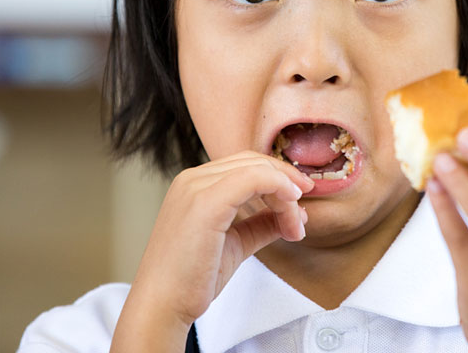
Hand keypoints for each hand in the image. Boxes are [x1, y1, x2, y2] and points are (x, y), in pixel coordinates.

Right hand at [110, 151, 313, 352]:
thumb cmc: (190, 279)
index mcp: (194, 185)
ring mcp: (196, 187)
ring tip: (296, 225)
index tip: (299, 200)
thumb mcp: (234, 244)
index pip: (244, 164)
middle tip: (305, 207)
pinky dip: (279, 190)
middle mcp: (192, 179)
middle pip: (253, 162)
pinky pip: (254, 179)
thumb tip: (294, 214)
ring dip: (286, 194)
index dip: (277, 177)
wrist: (162, 305)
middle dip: (287, 181)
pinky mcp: (206, 201)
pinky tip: (291, 210)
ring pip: (257, 169)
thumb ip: (260, 224)